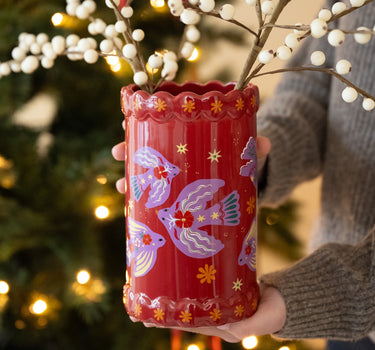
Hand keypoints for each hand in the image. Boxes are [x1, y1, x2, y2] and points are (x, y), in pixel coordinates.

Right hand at [111, 135, 270, 193]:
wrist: (249, 177)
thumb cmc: (243, 157)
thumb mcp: (247, 150)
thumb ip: (255, 147)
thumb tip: (265, 144)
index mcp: (192, 137)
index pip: (164, 126)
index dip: (144, 125)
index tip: (126, 126)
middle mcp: (180, 152)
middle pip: (151, 148)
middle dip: (131, 150)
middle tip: (118, 153)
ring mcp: (179, 172)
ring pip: (151, 173)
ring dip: (133, 178)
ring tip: (121, 186)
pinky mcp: (182, 192)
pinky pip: (160, 194)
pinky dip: (146, 199)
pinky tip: (134, 206)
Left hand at [146, 285, 285, 342]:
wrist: (283, 298)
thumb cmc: (273, 311)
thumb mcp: (262, 320)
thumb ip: (248, 326)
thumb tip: (228, 330)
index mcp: (219, 326)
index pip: (186, 324)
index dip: (165, 321)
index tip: (145, 317)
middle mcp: (213, 316)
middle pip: (181, 313)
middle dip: (159, 309)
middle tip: (136, 303)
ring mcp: (216, 302)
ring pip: (186, 300)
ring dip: (168, 296)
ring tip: (146, 290)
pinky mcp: (220, 289)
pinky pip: (198, 287)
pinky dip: (184, 284)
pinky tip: (173, 276)